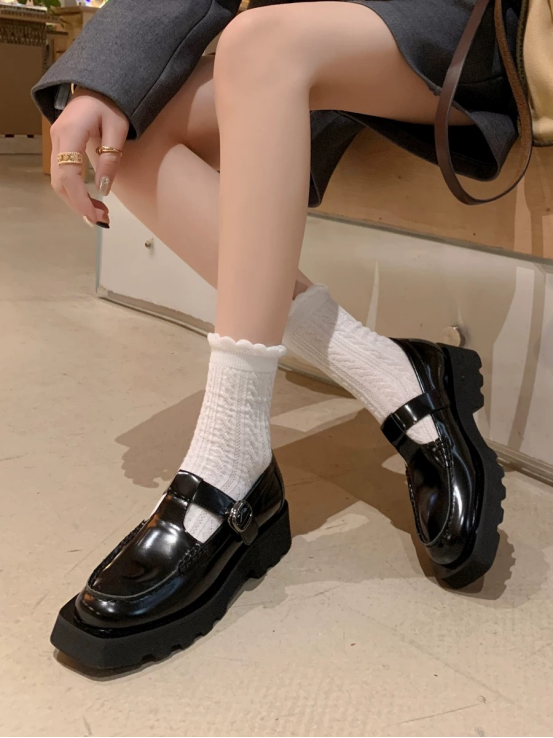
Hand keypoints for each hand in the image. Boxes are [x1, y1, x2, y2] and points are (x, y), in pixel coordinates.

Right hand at [50, 88, 128, 225]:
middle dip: (79, 204)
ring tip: (100, 213)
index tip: (95, 216)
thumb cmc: (113, 104)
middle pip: (60, 181)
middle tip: (102, 219)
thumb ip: (110, 158)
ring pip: (59, 180)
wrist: (100, 86)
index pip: (69, 174)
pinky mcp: (61, 145)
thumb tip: (104, 188)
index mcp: (71, 132)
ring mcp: (57, 141)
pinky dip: (75, 190)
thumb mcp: (118, 130)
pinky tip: (92, 199)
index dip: (80, 199)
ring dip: (77, 200)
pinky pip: (64, 173)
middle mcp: (58, 138)